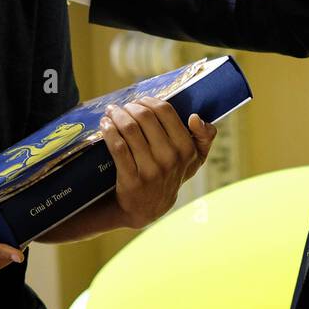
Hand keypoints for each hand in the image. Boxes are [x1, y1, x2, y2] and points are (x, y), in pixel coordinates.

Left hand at [100, 96, 218, 229]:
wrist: (149, 208)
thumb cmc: (170, 175)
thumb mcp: (194, 160)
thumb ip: (204, 138)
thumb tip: (196, 118)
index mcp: (186, 148)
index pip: (165, 111)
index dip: (148, 101)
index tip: (139, 101)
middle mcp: (170, 158)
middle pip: (144, 117)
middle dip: (129, 107)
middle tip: (121, 106)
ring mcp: (151, 170)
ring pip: (129, 129)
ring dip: (116, 115)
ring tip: (111, 112)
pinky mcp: (132, 179)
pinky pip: (118, 147)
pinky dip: (109, 132)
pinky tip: (105, 125)